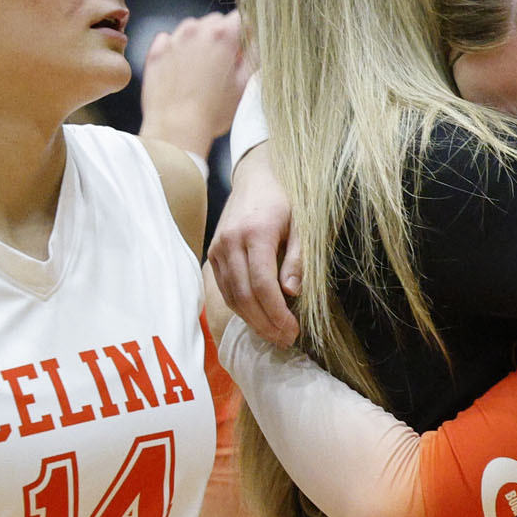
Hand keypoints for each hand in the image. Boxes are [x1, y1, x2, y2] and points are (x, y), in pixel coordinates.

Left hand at [140, 11, 248, 160]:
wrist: (174, 130)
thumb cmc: (212, 113)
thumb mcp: (244, 85)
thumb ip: (254, 56)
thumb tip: (256, 42)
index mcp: (223, 36)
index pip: (242, 17)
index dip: (246, 33)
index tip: (244, 49)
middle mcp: (197, 31)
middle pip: (216, 21)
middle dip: (222, 37)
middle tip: (224, 64)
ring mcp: (174, 40)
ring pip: (192, 28)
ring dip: (199, 42)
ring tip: (201, 70)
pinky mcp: (157, 52)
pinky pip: (170, 40)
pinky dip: (178, 50)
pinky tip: (182, 72)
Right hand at [210, 146, 301, 347]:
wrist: (257, 177)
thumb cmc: (286, 200)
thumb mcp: (302, 224)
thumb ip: (298, 258)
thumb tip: (292, 293)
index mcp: (255, 233)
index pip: (262, 283)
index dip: (276, 312)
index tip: (293, 330)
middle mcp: (230, 242)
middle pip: (244, 295)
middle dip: (265, 323)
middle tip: (285, 339)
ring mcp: (218, 248)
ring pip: (231, 296)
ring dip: (252, 320)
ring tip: (275, 335)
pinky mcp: (214, 254)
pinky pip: (224, 289)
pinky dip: (241, 307)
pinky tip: (259, 318)